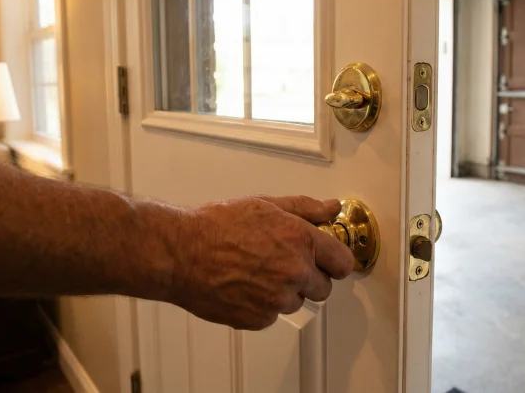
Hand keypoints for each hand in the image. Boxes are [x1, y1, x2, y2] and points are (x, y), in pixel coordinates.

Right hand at [167, 196, 354, 330]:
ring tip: (256, 271)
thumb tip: (331, 208)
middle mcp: (294, 272)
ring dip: (285, 292)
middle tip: (283, 263)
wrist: (181, 253)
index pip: (343, 263)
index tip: (328, 260)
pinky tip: (244, 285)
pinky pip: (272, 316)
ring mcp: (277, 300)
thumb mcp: (265, 205)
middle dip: (309, 277)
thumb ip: (306, 208)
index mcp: (301, 241)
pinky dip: (263, 305)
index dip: (335, 261)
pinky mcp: (259, 320)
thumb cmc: (216, 226)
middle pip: (324, 288)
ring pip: (297, 302)